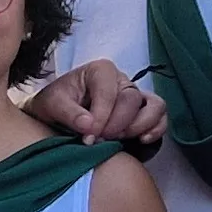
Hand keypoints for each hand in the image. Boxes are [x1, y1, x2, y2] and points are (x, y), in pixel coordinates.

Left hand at [27, 59, 164, 144]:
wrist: (55, 115)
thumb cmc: (55, 104)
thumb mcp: (52, 104)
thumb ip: (68, 113)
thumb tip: (89, 125)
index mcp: (100, 71)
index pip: (109, 92)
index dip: (102, 116)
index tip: (89, 136)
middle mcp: (122, 81)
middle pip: (132, 100)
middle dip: (117, 124)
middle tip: (99, 140)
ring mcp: (135, 96)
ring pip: (155, 106)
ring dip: (140, 126)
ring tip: (119, 140)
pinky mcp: (142, 113)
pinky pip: (160, 118)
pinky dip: (156, 129)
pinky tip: (142, 141)